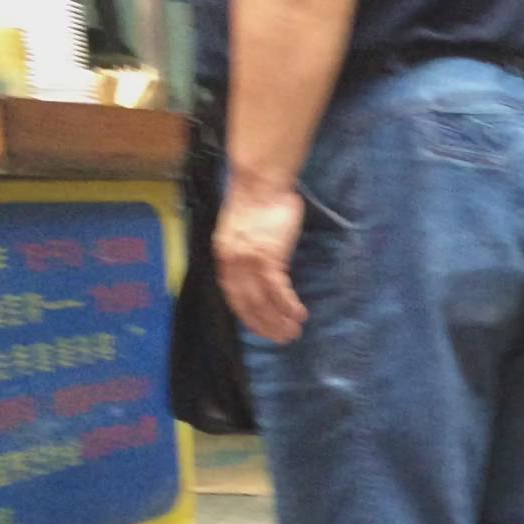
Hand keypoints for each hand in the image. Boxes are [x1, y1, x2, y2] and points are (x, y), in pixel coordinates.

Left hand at [215, 181, 307, 343]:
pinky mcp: (267, 257)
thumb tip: (258, 271)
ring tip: (294, 332)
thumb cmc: (258, 205)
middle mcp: (232, 263)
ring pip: (262, 300)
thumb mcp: (244, 232)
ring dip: (279, 320)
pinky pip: (277, 289)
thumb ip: (246, 253)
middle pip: (247, 304)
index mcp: (224, 258)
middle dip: (265, 326)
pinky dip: (288, 304)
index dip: (248, 317)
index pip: (233, 298)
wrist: (260, 184)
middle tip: (282, 339)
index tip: (263, 330)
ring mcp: (248, 261)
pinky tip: (299, 314)